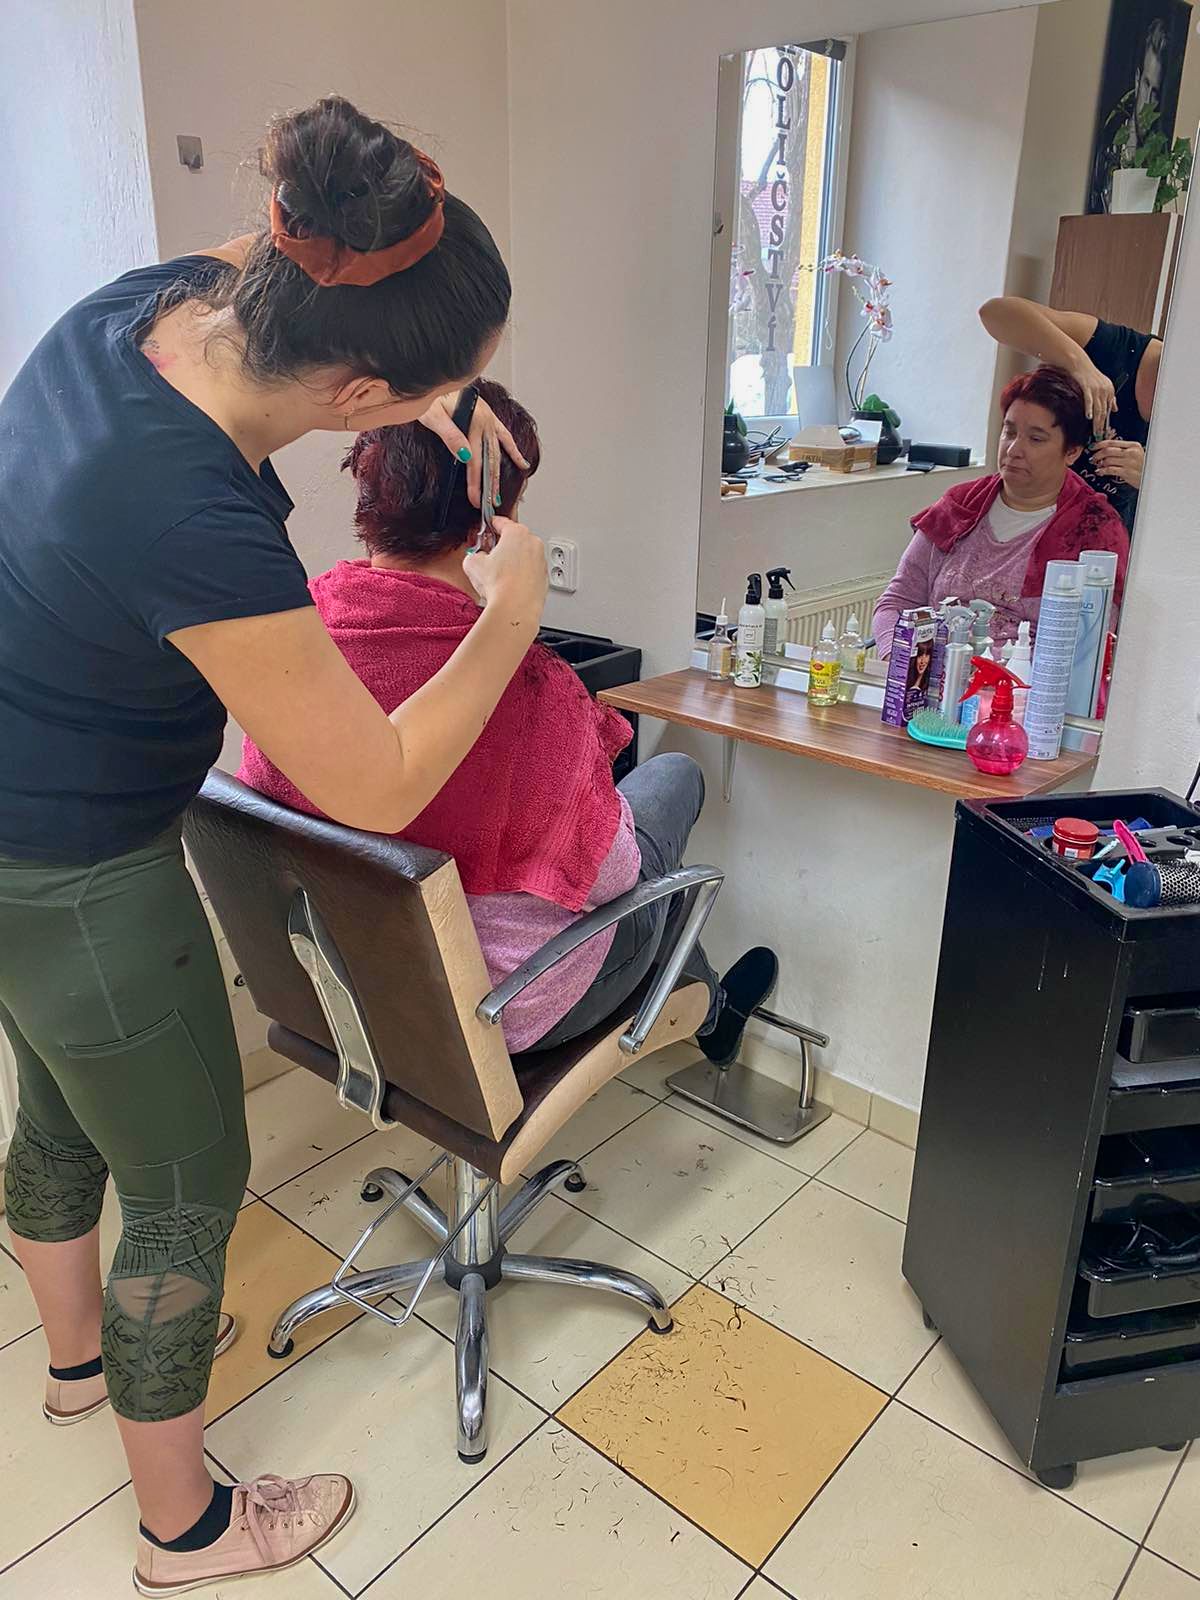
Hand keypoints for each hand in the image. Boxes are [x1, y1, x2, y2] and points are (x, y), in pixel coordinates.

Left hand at [418, 392, 529, 508]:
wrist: (435, 376)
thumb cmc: (430, 395)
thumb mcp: (433, 414)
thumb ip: (450, 435)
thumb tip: (465, 455)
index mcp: (473, 421)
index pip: (475, 460)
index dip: (476, 482)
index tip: (475, 499)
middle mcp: (484, 421)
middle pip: (489, 460)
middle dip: (489, 485)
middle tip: (488, 505)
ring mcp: (488, 419)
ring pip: (497, 453)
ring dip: (498, 475)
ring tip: (497, 495)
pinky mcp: (489, 417)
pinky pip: (504, 437)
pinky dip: (513, 451)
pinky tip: (521, 464)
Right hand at [462, 516, 546, 621]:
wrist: (515, 609)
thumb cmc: (500, 585)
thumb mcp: (472, 563)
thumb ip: (473, 554)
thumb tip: (476, 558)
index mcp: (517, 533)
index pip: (502, 521)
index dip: (492, 524)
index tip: (489, 526)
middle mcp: (533, 544)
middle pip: (515, 538)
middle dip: (503, 545)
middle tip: (490, 556)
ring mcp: (541, 561)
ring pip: (525, 555)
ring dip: (513, 561)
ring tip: (499, 575)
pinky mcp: (544, 578)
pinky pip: (531, 571)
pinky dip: (522, 575)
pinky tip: (509, 585)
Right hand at [1069, 356, 1116, 430]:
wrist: (1080, 364)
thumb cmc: (1089, 375)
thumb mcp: (1103, 385)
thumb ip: (1110, 398)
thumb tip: (1114, 409)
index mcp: (1110, 390)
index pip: (1109, 410)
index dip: (1106, 422)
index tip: (1104, 431)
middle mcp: (1105, 390)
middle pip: (1104, 411)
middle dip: (1102, 425)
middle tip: (1099, 435)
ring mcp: (1096, 389)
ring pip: (1098, 408)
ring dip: (1097, 421)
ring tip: (1095, 430)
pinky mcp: (1087, 387)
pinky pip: (1089, 400)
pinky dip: (1089, 409)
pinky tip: (1088, 417)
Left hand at [1090, 437, 1143, 490]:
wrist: (1152, 478)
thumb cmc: (1143, 467)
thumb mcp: (1136, 454)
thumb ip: (1123, 450)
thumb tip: (1106, 450)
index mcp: (1133, 445)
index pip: (1112, 442)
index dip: (1100, 444)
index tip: (1093, 447)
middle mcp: (1131, 452)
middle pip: (1107, 451)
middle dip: (1097, 454)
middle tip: (1093, 458)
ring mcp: (1129, 462)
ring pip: (1107, 460)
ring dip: (1100, 463)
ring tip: (1098, 466)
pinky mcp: (1126, 472)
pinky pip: (1109, 470)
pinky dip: (1102, 471)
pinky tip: (1100, 472)